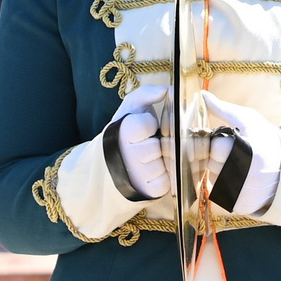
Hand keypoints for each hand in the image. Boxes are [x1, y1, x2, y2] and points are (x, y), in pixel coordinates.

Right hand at [105, 85, 171, 200]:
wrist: (111, 163)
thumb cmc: (126, 131)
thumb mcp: (131, 108)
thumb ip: (147, 93)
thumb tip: (167, 90)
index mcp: (123, 131)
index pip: (147, 123)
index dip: (149, 124)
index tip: (143, 128)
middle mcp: (129, 155)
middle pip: (161, 144)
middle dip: (160, 142)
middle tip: (149, 143)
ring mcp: (139, 175)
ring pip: (167, 162)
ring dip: (165, 159)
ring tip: (152, 157)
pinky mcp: (150, 189)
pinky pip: (168, 179)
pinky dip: (166, 175)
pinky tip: (155, 170)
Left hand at [196, 93, 280, 216]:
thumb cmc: (269, 141)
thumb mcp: (250, 120)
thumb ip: (224, 109)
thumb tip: (202, 96)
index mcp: (244, 151)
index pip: (213, 147)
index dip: (218, 142)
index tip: (227, 141)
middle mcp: (242, 176)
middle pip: (210, 164)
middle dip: (217, 157)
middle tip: (235, 154)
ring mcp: (240, 194)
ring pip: (213, 180)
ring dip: (220, 172)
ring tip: (239, 167)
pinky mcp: (239, 206)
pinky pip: (220, 195)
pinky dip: (227, 188)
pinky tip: (241, 181)